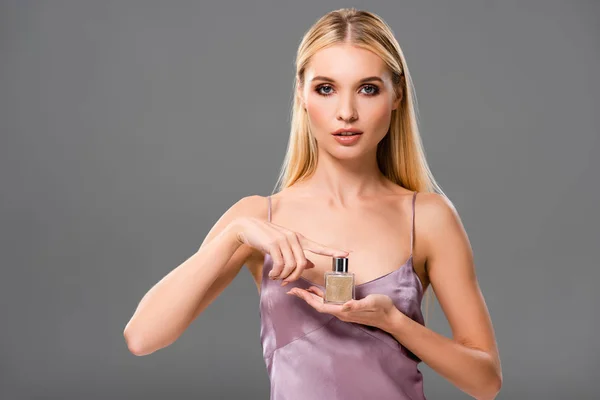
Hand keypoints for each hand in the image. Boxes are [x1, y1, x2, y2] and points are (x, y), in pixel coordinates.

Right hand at [233, 217, 349, 285]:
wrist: (248, 227)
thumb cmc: (266, 238)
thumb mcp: (284, 245)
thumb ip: (297, 254)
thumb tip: (310, 265)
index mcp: (299, 238)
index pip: (318, 246)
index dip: (332, 251)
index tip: (346, 254)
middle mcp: (294, 238)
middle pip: (302, 264)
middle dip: (294, 277)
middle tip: (285, 282)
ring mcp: (284, 240)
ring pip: (290, 266)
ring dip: (283, 276)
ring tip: (276, 277)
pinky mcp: (273, 244)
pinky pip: (279, 265)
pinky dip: (276, 274)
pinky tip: (272, 275)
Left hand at [287, 286, 396, 329]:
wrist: (390, 317)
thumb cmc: (382, 308)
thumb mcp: (371, 303)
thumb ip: (358, 305)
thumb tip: (345, 305)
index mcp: (344, 310)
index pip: (320, 305)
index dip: (307, 298)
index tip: (295, 291)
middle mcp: (341, 312)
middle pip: (318, 305)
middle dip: (304, 297)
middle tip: (291, 288)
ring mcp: (343, 310)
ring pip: (322, 303)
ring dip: (310, 296)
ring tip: (300, 288)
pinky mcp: (347, 307)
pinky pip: (329, 302)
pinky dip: (320, 295)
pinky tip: (318, 290)